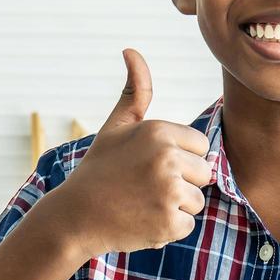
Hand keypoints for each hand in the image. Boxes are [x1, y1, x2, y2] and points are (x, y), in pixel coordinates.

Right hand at [55, 48, 212, 255]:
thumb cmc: (99, 169)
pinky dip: (168, 229)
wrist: (75, 216)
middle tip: (145, 186)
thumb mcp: (115, 126)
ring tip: (142, 203)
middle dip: (181, 183)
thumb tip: (131, 50)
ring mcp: (169, 192)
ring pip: (197, 201)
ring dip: (174, 207)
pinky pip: (187, 225)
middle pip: (204, 173)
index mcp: (159, 131)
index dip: (179, 157)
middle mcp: (167, 158)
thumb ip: (135, 91)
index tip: (150, 165)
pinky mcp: (169, 223)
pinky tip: (141, 220)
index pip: (200, 146)